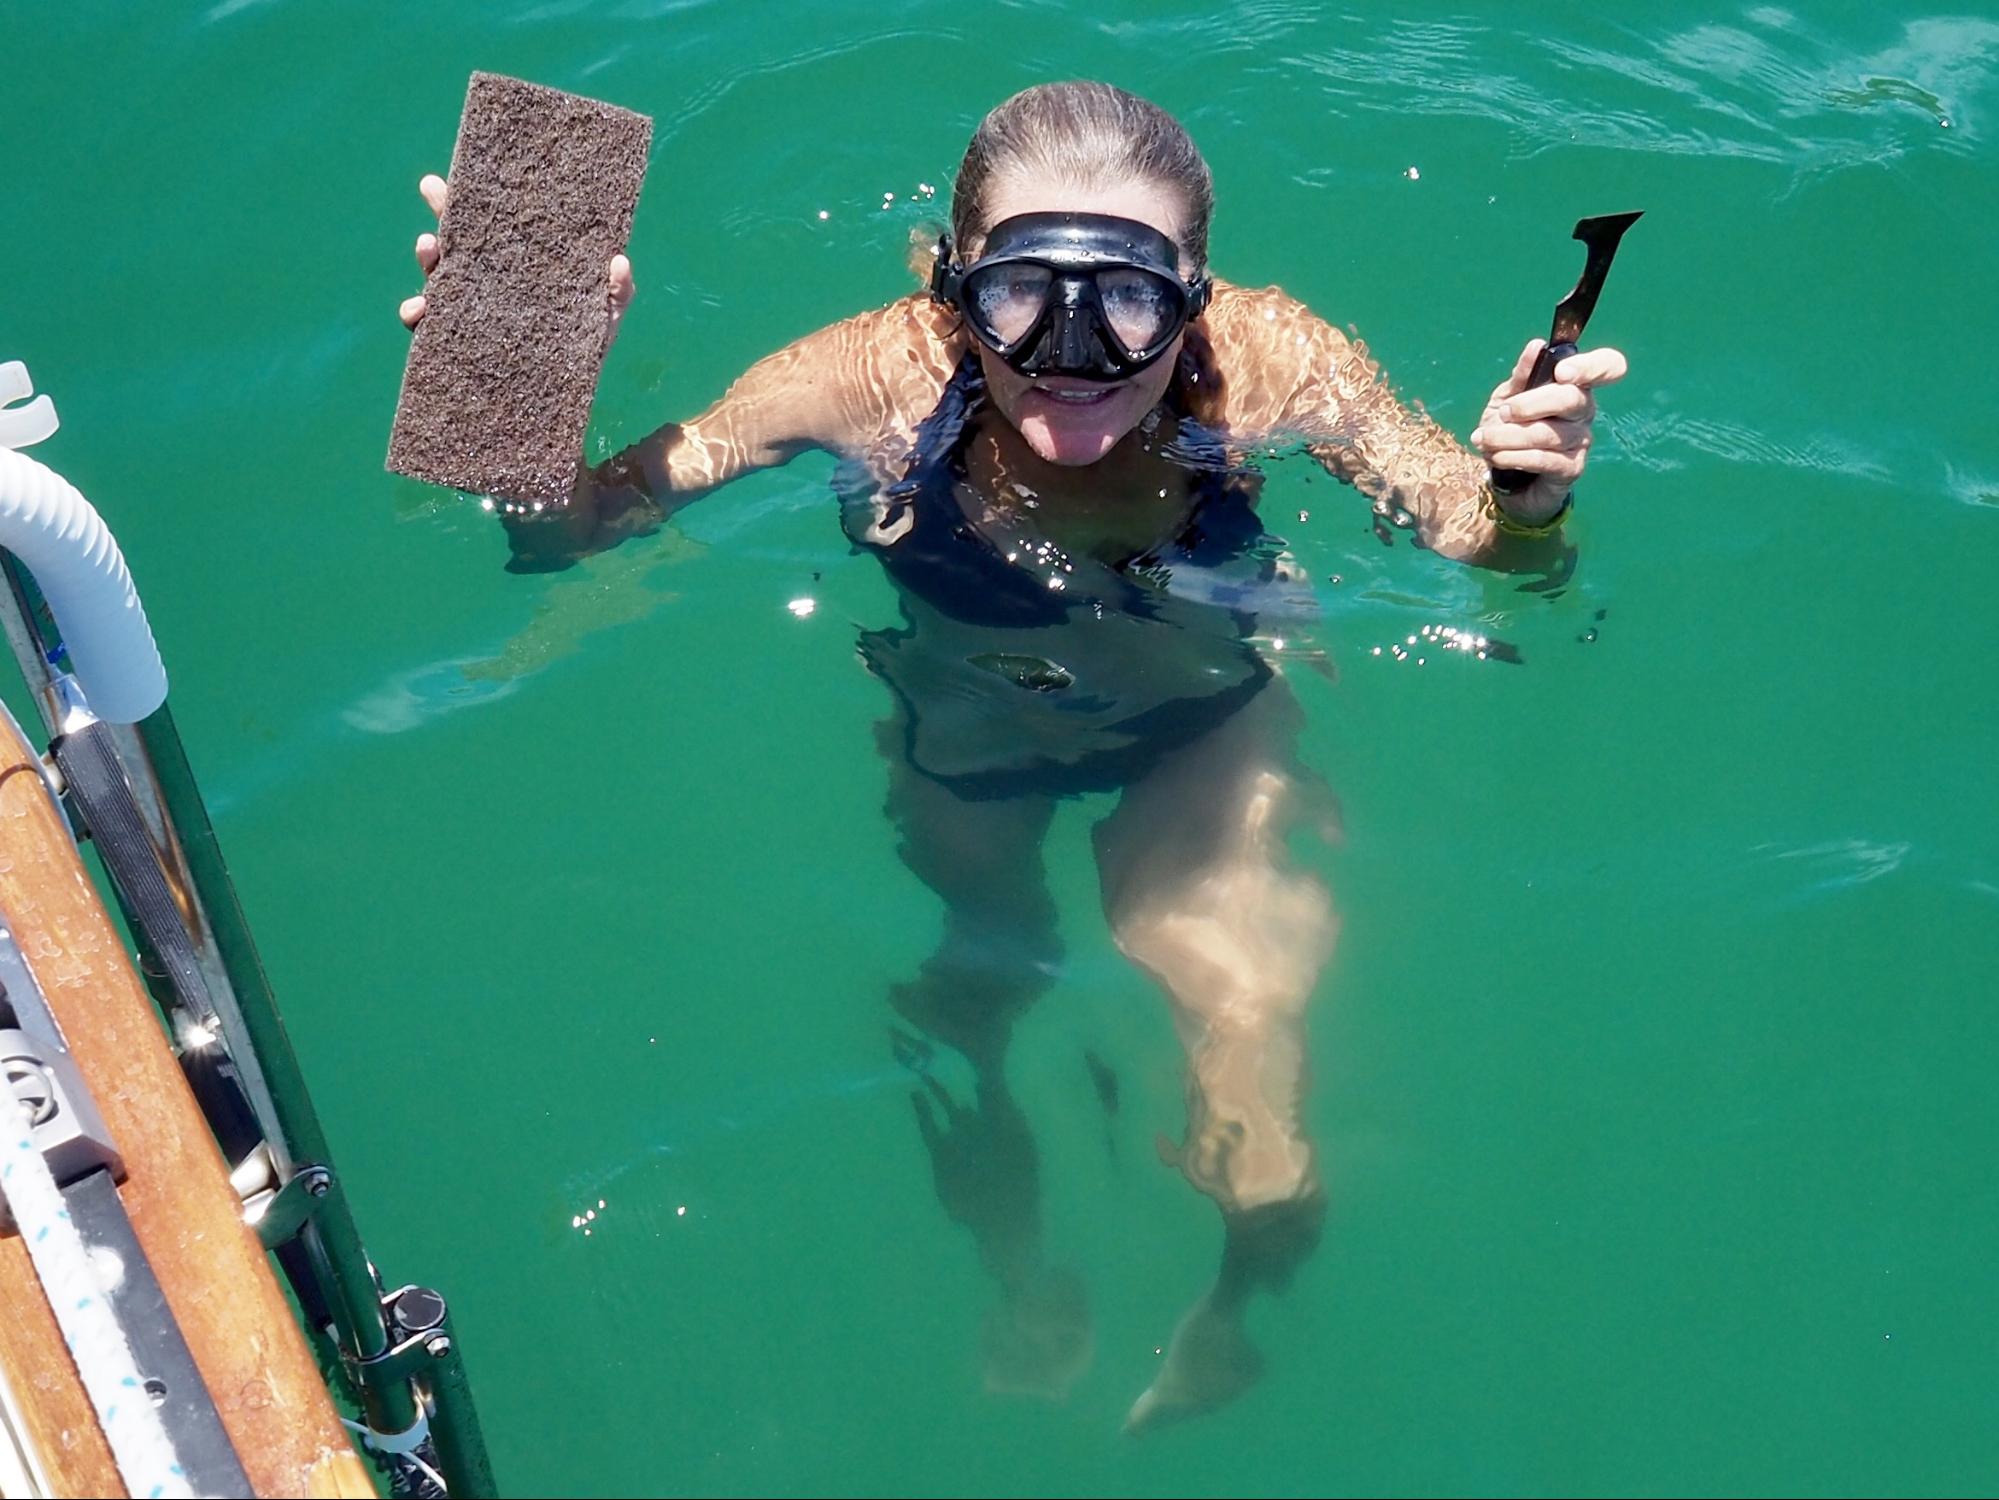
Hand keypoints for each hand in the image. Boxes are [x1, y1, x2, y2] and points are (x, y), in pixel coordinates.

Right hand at [396, 172, 634, 338]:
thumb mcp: (606, 314)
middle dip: (441, 211)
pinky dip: (416, 316)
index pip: (489, 227)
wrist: (567, 395)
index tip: (447, 179)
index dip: (466, 201)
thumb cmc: (586, 344)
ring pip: (438, 279)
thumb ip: (616, 291)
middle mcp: (488, 283)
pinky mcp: (460, 343)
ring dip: (428, 260)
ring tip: (429, 248)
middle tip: (432, 189)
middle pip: (455, 243)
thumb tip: (620, 260)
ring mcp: (470, 312)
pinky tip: (419, 310)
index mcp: (516, 265)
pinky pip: (429, 328)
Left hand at [1470, 339, 1627, 520]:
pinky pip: (1544, 459)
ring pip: (1550, 433)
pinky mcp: (1571, 469)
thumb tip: (1537, 345)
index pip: (1607, 366)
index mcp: (1575, 385)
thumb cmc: (1512, 428)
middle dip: (1531, 404)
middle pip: (1571, 398)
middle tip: (1503, 412)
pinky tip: (1495, 456)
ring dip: (1509, 435)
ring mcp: (1581, 441)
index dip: (1590, 366)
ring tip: (1483, 438)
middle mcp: (1584, 411)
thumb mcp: (1508, 397)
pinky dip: (1515, 456)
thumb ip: (1522, 375)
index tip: (1560, 372)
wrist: (1506, 475)